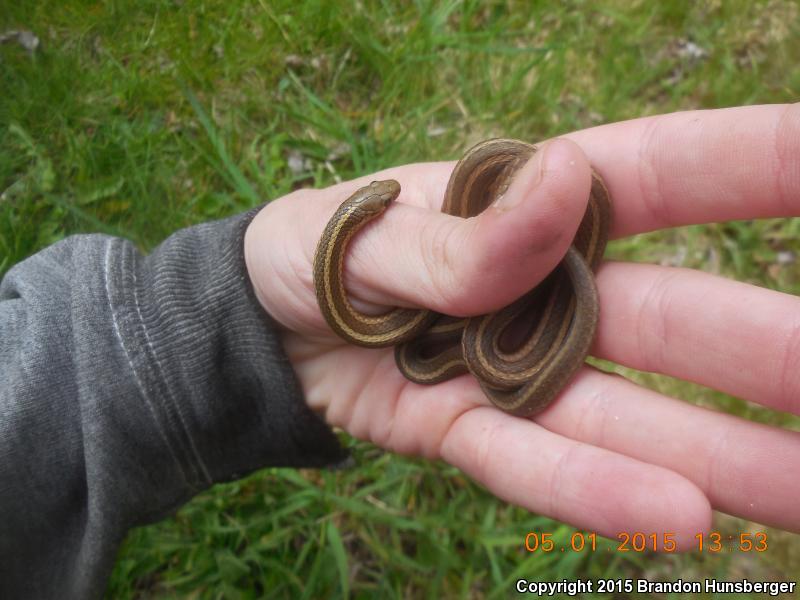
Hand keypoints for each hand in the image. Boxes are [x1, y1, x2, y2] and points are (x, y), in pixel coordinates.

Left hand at [244, 104, 799, 548]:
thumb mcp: (366, 227)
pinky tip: (677, 517)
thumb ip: (458, 230)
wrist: (262, 330)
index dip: (751, 162)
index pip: (657, 174)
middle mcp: (545, 289)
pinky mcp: (467, 431)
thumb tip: (563, 181)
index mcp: (527, 203)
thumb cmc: (319, 249)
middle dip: (763, 346)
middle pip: (671, 316)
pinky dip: (593, 489)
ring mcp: (513, 370)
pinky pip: (533, 463)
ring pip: (628, 413)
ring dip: (719, 452)